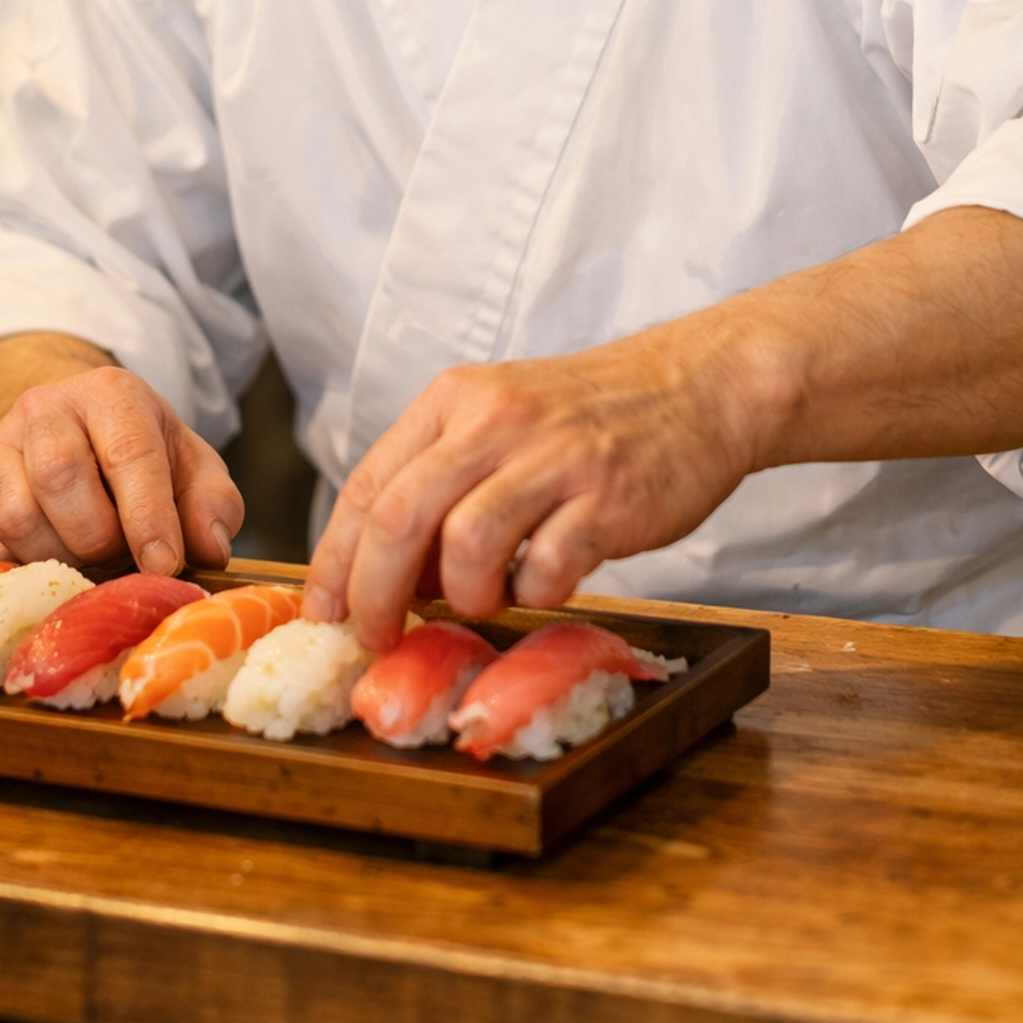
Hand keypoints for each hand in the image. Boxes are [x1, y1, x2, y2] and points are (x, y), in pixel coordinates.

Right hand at [0, 363, 243, 575]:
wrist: (67, 429)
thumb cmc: (137, 455)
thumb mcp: (189, 467)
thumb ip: (212, 504)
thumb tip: (209, 550)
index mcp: (110, 393)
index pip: (128, 453)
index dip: (148, 517)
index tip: (164, 564)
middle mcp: (44, 407)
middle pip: (59, 476)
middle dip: (98, 536)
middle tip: (119, 556)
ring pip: (16, 515)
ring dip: (59, 556)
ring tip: (85, 557)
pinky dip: (20, 567)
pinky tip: (49, 557)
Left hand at [302, 323, 755, 650]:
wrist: (699, 386)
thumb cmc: (591, 417)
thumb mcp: (501, 420)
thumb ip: (444, 480)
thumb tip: (387, 573)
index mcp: (455, 400)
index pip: (368, 485)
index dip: (335, 560)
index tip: (324, 611)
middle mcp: (495, 421)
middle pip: (399, 518)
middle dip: (374, 594)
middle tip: (377, 636)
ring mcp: (552, 458)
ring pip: (464, 545)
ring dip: (463, 596)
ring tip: (486, 599)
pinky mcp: (607, 498)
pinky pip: (546, 568)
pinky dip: (535, 594)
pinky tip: (548, 582)